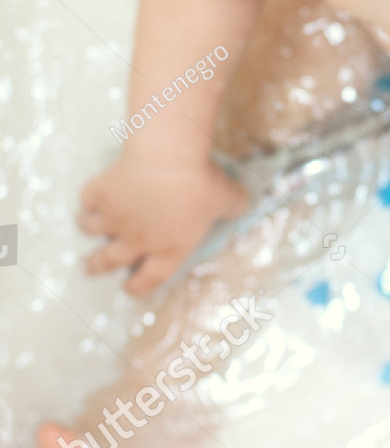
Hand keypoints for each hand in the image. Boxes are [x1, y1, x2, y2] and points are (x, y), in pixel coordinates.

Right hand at [78, 159, 248, 294]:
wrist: (168, 158)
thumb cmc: (201, 183)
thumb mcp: (229, 198)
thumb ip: (236, 206)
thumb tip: (245, 204)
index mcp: (169, 248)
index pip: (150, 278)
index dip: (138, 287)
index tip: (130, 289)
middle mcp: (138, 239)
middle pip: (110, 260)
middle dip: (98, 267)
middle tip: (89, 270)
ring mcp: (116, 217)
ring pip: (92, 230)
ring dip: (89, 230)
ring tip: (87, 227)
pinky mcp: (102, 192)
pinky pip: (88, 199)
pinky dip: (89, 198)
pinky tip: (92, 195)